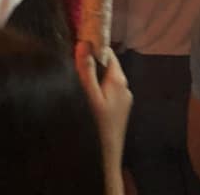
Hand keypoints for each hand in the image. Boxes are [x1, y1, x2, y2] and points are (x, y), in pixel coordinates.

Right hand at [75, 42, 131, 174]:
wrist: (109, 155)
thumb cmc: (97, 125)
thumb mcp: (89, 96)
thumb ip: (86, 70)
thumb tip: (83, 43)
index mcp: (118, 79)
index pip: (108, 52)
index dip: (94, 47)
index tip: (78, 48)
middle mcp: (124, 85)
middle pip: (109, 65)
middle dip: (93, 62)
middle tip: (75, 65)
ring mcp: (124, 98)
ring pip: (109, 78)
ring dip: (96, 76)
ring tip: (79, 80)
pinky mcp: (122, 108)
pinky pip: (110, 90)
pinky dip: (100, 88)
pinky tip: (89, 97)